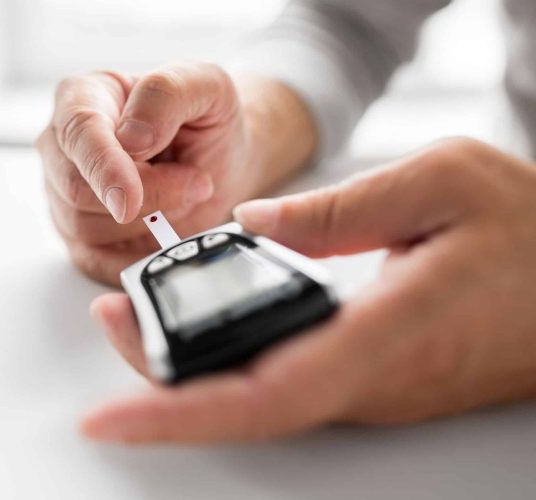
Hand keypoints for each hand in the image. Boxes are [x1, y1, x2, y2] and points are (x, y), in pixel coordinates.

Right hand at [37, 62, 316, 284]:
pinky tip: (168, 233)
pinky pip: (96, 260)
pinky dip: (138, 255)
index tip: (129, 197)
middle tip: (196, 184)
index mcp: (83, 96)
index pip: (77, 132)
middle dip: (144, 197)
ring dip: (147, 221)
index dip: (103, 166)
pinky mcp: (81, 238)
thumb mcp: (207, 85)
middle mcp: (63, 146)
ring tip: (185, 195)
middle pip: (77, 188)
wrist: (221, 159)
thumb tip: (131, 136)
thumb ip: (166, 94)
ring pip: (86, 226)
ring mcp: (65, 195)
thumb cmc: (205, 119)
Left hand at [81, 138, 535, 443]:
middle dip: (158, 374)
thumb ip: (342, 205)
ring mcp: (370, 390)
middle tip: (110, 316)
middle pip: (242, 405)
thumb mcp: (444, 181)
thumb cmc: (532, 236)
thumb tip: (253, 223)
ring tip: (135, 315)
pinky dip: (227, 360)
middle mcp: (370, 382)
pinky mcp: (370, 381)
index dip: (177, 413)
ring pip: (258, 399)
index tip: (110, 417)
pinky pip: (283, 383)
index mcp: (385, 335)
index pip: (264, 396)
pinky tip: (201, 328)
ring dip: (186, 366)